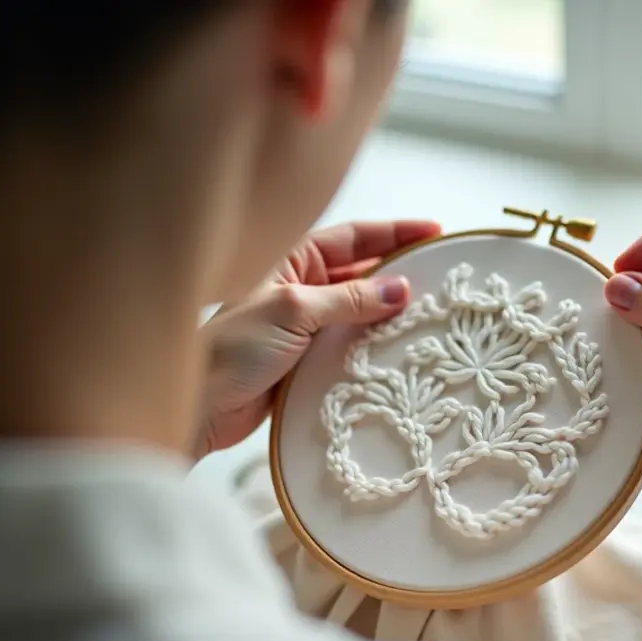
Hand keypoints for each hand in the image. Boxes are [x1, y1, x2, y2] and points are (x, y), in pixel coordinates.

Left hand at [192, 220, 440, 459]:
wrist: (199, 407)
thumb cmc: (232, 349)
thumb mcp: (294, 310)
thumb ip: (350, 299)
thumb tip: (402, 289)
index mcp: (292, 260)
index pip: (354, 237)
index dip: (396, 233)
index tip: (435, 232)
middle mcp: (303, 287)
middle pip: (363, 271)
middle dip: (401, 271)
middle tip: (443, 273)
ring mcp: (308, 324)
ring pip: (361, 310)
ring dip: (392, 311)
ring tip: (432, 312)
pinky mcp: (311, 358)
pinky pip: (354, 343)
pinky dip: (377, 344)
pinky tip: (402, 347)